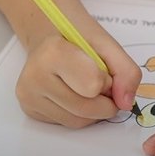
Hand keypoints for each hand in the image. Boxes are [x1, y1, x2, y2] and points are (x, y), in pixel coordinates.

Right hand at [15, 33, 141, 127]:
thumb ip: (126, 71)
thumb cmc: (79, 36)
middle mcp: (35, 77)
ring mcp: (28, 96)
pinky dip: (81, 114)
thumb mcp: (109, 44)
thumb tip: (126, 104)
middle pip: (86, 109)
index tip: (101, 67)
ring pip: (77, 122)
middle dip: (105, 101)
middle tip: (102, 82)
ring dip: (95, 111)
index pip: (93, 86)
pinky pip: (67, 123)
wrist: (50, 32)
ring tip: (89, 87)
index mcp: (53, 53)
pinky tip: (75, 94)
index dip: (106, 80)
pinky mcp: (29, 110)